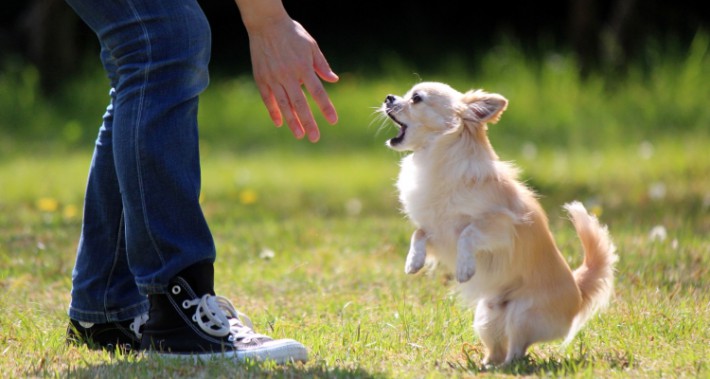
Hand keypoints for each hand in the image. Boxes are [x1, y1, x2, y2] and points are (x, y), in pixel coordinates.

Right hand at [241, 10, 338, 141]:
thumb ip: (322, 64)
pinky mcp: (261, 78)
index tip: (333, 121)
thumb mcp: (311, 45)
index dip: (325, 107)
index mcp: (303, 67)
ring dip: (292, 121)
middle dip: (308, 122)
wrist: (266, 24)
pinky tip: (279, 123)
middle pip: (300, 103)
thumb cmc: (292, 34)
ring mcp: (273, 77)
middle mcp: (288, 75)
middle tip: (314, 138)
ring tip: (299, 135)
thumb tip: (334, 80)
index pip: (317, 91)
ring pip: (284, 104)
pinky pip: (268, 99)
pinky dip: (273, 111)